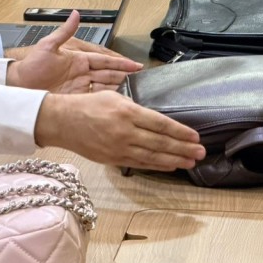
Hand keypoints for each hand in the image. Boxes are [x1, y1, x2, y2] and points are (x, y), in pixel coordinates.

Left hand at [6, 11, 142, 93]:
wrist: (18, 85)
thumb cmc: (31, 65)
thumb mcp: (48, 46)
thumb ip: (65, 31)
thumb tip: (75, 14)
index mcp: (79, 59)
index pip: (105, 60)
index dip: (120, 63)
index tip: (135, 65)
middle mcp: (82, 73)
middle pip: (109, 74)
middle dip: (124, 77)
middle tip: (139, 81)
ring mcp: (79, 87)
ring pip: (104, 87)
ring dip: (117, 89)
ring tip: (132, 93)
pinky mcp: (74, 99)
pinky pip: (93, 99)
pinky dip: (104, 100)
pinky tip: (114, 103)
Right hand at [34, 91, 205, 170]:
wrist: (61, 121)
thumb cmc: (88, 105)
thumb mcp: (114, 97)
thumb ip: (136, 108)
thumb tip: (156, 118)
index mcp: (127, 112)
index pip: (161, 124)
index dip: (181, 132)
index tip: (195, 136)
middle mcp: (125, 131)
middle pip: (161, 142)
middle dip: (183, 148)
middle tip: (201, 152)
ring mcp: (119, 148)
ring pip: (152, 156)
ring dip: (174, 159)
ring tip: (191, 161)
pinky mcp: (112, 159)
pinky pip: (139, 164)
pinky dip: (157, 165)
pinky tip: (170, 165)